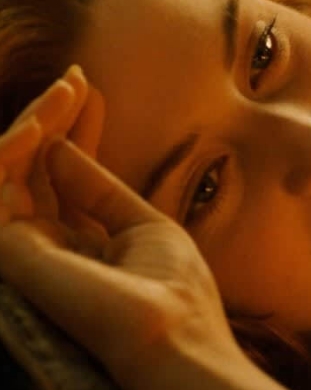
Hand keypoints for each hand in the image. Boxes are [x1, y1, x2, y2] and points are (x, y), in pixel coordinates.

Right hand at [0, 73, 282, 389]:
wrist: (172, 353)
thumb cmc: (172, 300)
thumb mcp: (144, 231)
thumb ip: (98, 192)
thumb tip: (59, 151)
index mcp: (92, 242)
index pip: (72, 179)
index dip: (77, 133)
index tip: (89, 91)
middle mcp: (57, 248)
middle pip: (46, 173)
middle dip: (57, 122)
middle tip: (75, 79)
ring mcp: (32, 255)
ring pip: (17, 177)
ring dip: (38, 127)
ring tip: (66, 89)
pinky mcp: (11, 258)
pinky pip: (2, 190)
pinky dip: (14, 154)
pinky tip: (39, 125)